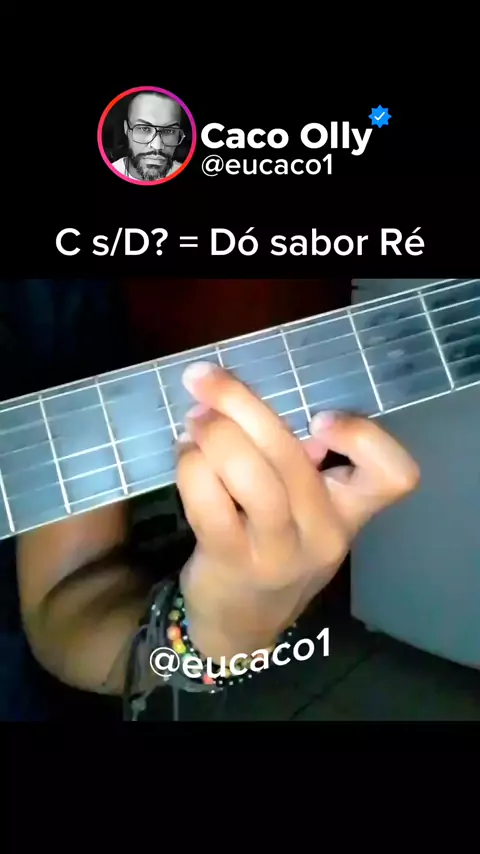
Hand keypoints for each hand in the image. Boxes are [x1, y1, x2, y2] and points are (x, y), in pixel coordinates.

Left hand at [175, 362, 419, 659]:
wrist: (241, 620)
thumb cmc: (276, 545)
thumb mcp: (305, 512)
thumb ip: (297, 463)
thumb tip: (245, 400)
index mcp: (351, 511)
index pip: (394, 476)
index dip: (363, 436)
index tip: (318, 418)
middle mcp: (323, 534)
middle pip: (293, 459)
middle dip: (242, 404)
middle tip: (205, 379)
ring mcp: (278, 553)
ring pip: (251, 478)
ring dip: (214, 436)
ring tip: (194, 420)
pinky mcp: (231, 562)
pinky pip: (208, 503)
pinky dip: (191, 467)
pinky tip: (184, 454)